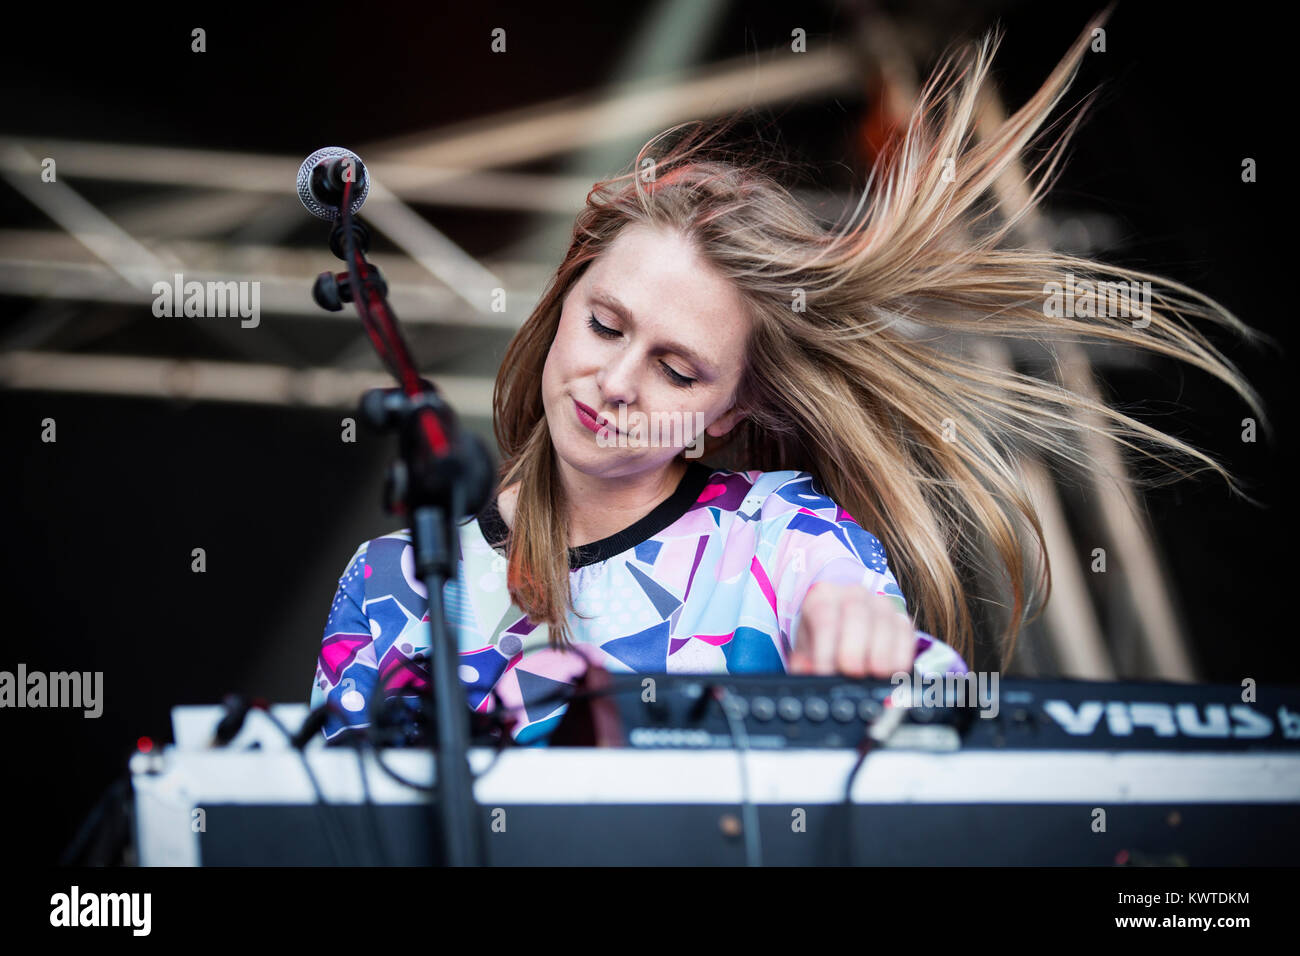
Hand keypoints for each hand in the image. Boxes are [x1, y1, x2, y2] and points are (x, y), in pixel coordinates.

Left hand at [789, 582, 915, 677]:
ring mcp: (881, 604)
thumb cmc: (821, 638)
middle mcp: (854, 594)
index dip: (825, 646)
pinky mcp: (902, 619)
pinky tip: (893, 671)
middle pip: (856, 612)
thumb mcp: (805, 648)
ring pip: (884, 621)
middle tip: (852, 672)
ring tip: (874, 675)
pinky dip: (901, 654)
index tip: (825, 672)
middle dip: (854, 646)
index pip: (823, 615)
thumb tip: (806, 672)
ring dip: (881, 652)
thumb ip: (802, 661)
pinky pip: (906, 633)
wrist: (842, 626)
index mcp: (823, 595)